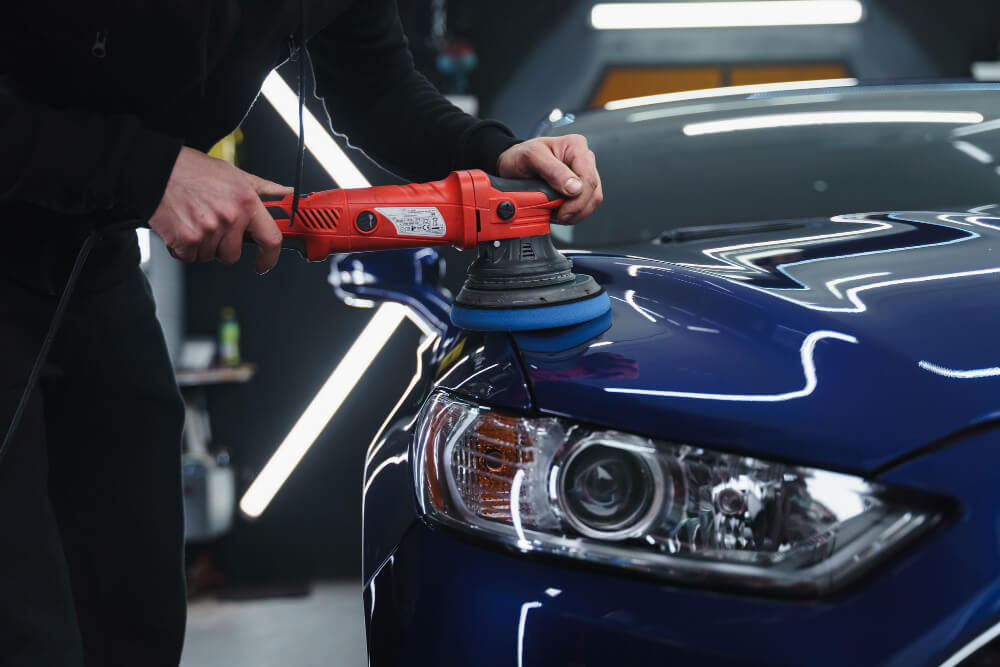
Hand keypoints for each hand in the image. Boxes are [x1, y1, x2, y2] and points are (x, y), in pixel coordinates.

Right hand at [149, 147, 291, 273]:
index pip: (271, 238)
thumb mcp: (235, 174)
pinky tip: (182, 226)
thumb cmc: (193, 170)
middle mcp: (229, 217)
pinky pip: (189, 257)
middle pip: (233, 254)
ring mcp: (208, 230)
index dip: (270, 257)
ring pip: (210, 256)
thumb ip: (265, 189)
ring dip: (202, 245)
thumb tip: (287, 194)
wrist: (156, 169)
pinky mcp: (186, 239)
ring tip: (194, 220)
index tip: (265, 263)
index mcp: (246, 202)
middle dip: (223, 246)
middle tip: (212, 227)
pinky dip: (184, 247)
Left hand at [496, 135, 602, 224]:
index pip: (588, 178)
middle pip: (593, 192)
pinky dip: (572, 214)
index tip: (562, 210)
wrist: (512, 164)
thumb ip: (553, 170)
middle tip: (557, 215)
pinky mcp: (580, 188)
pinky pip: (584, 206)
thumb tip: (575, 188)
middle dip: (576, 209)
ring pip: (591, 202)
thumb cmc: (521, 156)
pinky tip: (558, 212)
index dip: (578, 199)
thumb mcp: (531, 158)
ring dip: (574, 214)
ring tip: (556, 213)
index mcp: (576, 146)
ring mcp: (583, 175)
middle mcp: (584, 159)